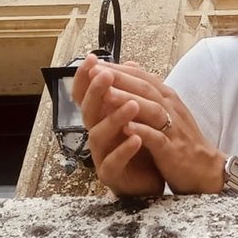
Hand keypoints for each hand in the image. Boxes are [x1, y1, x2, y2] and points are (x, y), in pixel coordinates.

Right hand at [71, 54, 163, 197]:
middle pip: (89, 111)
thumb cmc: (140, 144)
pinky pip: (114, 161)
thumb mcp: (135, 114)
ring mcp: (101, 155)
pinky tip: (136, 138)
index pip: (86, 95)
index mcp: (101, 117)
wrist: (152, 178)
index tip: (92, 58)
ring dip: (115, 118)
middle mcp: (97, 134)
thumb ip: (130, 90)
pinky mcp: (112, 174)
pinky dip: (124, 149)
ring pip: (99, 135)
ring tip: (132, 105)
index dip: (85, 77)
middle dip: (96, 92)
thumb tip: (130, 62)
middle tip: (106, 76)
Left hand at [78, 59, 227, 194]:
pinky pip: (156, 138)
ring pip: (150, 109)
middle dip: (119, 78)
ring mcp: (172, 128)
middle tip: (96, 71)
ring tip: (106, 94)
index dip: (119, 69)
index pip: (141, 77)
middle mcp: (170, 108)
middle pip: (144, 88)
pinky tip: (125, 128)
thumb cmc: (182, 139)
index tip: (95, 63)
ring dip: (128, 101)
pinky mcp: (172, 149)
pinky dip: (142, 132)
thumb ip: (148, 91)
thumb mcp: (166, 110)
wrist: (205, 168)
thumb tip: (130, 67)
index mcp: (167, 97)